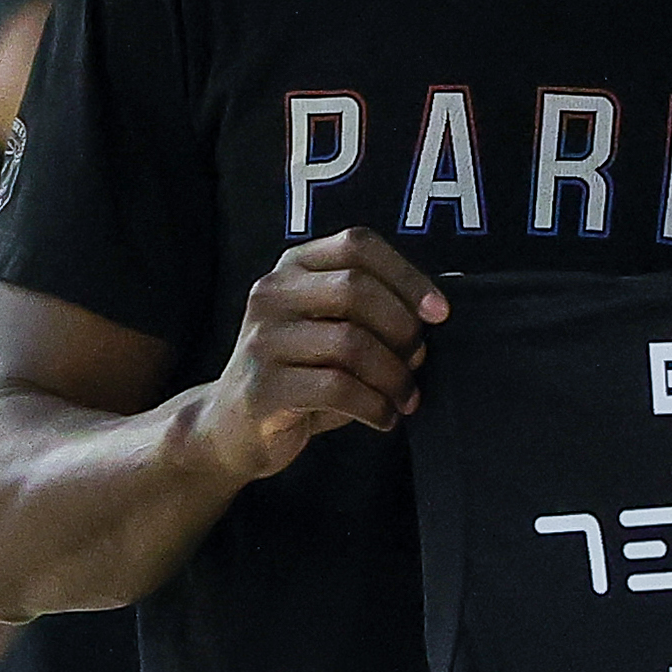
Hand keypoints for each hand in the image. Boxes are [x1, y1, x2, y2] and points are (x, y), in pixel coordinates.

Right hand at [195, 228, 446, 480]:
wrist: (232, 427)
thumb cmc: (299, 375)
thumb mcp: (332, 331)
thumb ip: (374, 315)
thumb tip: (431, 318)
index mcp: (294, 266)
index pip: (358, 245)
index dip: (407, 276)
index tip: (439, 313)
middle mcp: (272, 292)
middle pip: (356, 288)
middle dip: (402, 328)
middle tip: (418, 361)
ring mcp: (263, 338)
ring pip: (351, 342)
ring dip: (393, 375)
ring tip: (405, 398)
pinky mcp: (263, 386)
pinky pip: (337, 388)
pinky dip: (374, 406)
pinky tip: (384, 418)